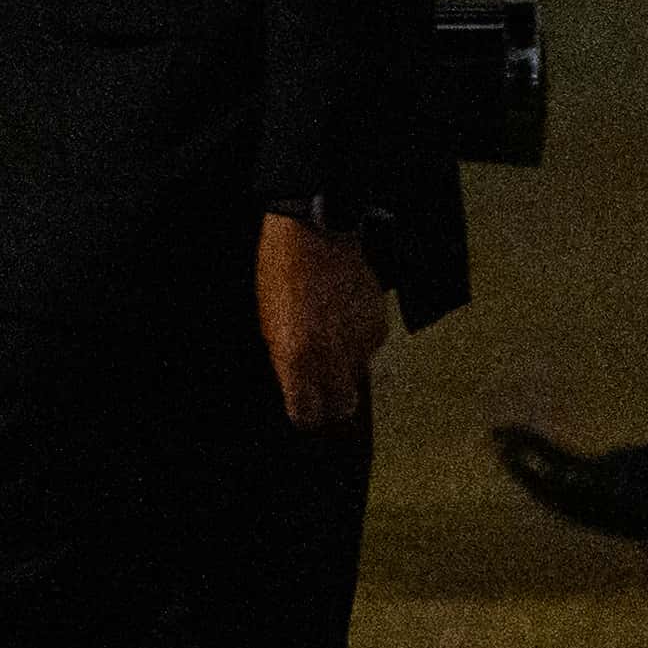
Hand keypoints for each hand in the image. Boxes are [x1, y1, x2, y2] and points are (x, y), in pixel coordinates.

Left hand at [256, 213, 391, 428]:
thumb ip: (286, 362)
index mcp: (297, 358)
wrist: (316, 232)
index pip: (308, 415)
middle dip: (333, 402)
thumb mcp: (269, 322)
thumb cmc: (282, 273)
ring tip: (329, 334)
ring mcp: (359, 342)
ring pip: (358, 375)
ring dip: (345, 365)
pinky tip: (344, 315)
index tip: (304, 408)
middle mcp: (332, 357)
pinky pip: (369, 347)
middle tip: (323, 389)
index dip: (305, 414)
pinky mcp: (379, 326)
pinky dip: (359, 340)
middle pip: (342, 407)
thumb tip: (300, 388)